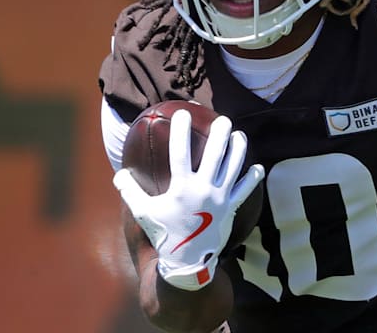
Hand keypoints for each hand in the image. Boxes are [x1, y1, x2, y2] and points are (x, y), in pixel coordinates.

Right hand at [113, 109, 263, 290]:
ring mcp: (221, 199)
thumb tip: (119, 174)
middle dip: (220, 134)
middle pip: (215, 155)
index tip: (182, 113)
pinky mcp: (232, 209)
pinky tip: (258, 167)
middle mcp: (204, 189)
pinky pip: (245, 190)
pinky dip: (253, 178)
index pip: (181, 153)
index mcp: (182, 188)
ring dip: (239, 149)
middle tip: (222, 119)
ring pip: (234, 167)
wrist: (188, 262)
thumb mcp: (143, 213)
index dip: (181, 131)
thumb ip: (130, 191)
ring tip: (239, 135)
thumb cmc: (164, 234)